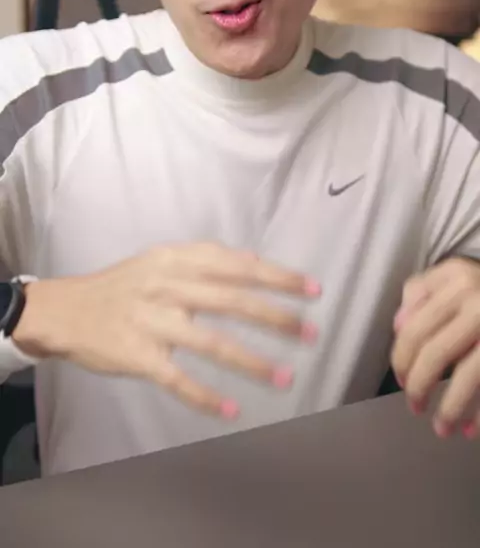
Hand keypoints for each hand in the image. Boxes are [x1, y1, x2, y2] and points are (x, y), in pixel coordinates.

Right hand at [13, 243, 319, 417]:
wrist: (66, 310)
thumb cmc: (123, 285)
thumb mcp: (161, 259)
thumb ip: (204, 260)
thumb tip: (255, 263)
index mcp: (176, 259)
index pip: (236, 265)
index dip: (277, 277)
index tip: (311, 290)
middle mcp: (167, 286)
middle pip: (231, 300)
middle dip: (276, 317)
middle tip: (311, 333)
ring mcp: (152, 322)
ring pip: (211, 342)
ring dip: (252, 362)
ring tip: (287, 377)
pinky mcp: (138, 356)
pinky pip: (177, 379)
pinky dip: (205, 396)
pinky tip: (233, 410)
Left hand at [391, 258, 479, 438]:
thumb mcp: (453, 276)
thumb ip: (420, 293)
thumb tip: (398, 326)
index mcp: (456, 279)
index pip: (415, 327)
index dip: (402, 360)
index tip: (402, 380)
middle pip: (437, 353)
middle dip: (420, 386)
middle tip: (415, 407)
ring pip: (468, 375)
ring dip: (451, 409)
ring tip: (442, 429)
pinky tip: (470, 431)